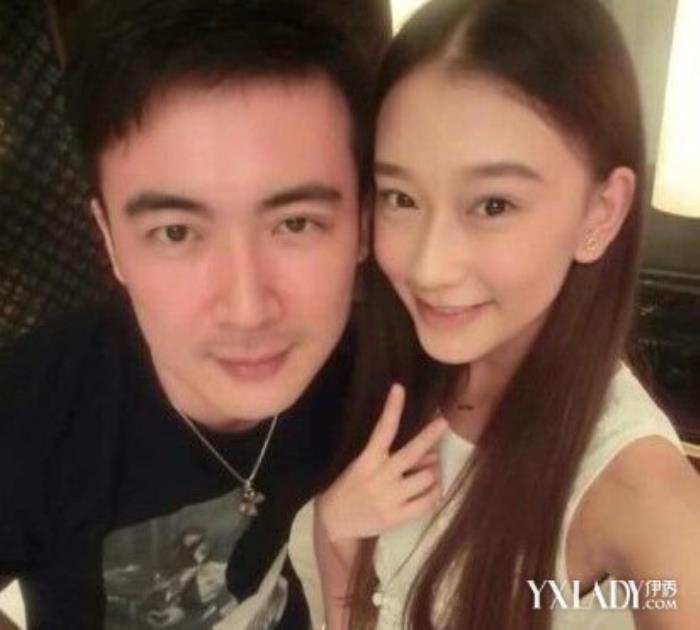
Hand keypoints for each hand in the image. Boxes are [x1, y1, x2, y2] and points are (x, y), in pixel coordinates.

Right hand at [316, 384, 446, 561]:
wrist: (335, 523)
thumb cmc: (350, 488)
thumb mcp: (363, 466)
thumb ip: (394, 459)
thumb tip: (432, 456)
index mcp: (367, 460)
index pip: (383, 429)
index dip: (392, 408)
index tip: (399, 388)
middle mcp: (381, 477)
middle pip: (412, 452)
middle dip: (429, 435)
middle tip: (443, 422)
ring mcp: (390, 498)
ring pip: (426, 478)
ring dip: (432, 472)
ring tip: (428, 473)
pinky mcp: (397, 518)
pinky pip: (428, 503)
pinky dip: (435, 494)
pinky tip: (431, 491)